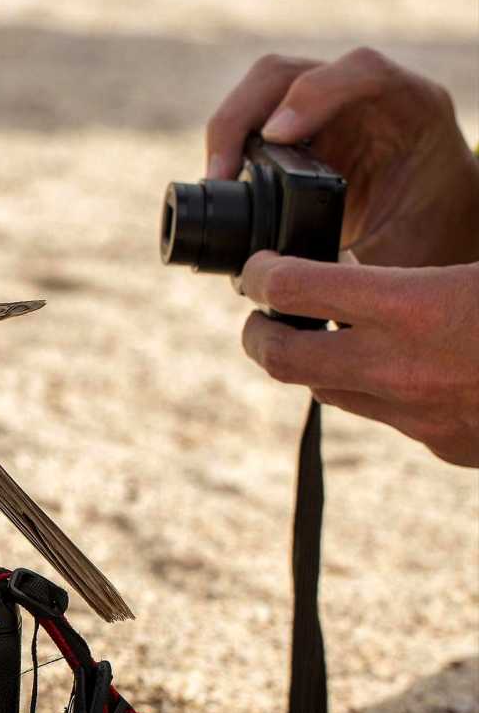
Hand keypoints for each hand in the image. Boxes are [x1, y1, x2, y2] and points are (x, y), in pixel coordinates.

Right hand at [206, 49, 478, 267]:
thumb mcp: (405, 255)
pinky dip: (231, 147)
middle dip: (244, 114)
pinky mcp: (298, 129)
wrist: (437, 233)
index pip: (362, 72)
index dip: (314, 94)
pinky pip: (253, 121)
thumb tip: (291, 282)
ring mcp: (326, 108)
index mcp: (414, 109)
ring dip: (229, 129)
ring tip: (217, 182)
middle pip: (289, 72)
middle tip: (221, 174)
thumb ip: (357, 262)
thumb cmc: (429, 242)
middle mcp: (365, 97)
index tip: (276, 136)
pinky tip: (224, 184)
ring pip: (262, 90)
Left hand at [239, 252, 478, 468]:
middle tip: (259, 313)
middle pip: (283, 360)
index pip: (294, 290)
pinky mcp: (443, 444)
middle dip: (256, 333)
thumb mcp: (474, 268)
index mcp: (411, 309)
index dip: (261, 274)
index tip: (258, 268)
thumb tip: (352, 269)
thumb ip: (409, 272)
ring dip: (317, 361)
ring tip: (330, 332)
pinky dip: (381, 388)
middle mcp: (399, 371)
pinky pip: (389, 416)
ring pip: (331, 393)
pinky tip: (404, 365)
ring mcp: (419, 418)